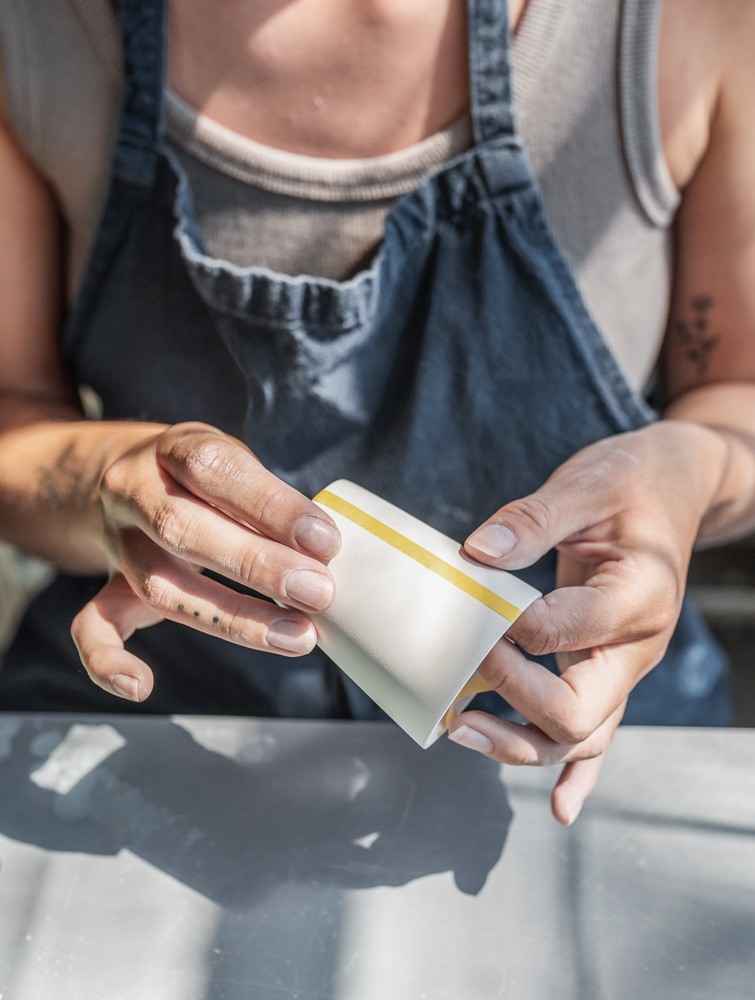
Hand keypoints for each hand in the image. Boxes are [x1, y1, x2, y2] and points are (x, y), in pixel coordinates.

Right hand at [71, 423, 340, 702]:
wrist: (132, 475)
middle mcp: (133, 492)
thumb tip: (323, 553)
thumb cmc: (206, 476)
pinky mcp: (111, 586)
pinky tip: (140, 686)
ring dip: (232, 618)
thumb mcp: (236, 463)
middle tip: (317, 592)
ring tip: (297, 637)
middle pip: (183, 529)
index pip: (214, 469)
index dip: (270, 506)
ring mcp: (118, 543)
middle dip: (257, 565)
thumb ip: (270, 501)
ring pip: (160, 587)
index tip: (323, 540)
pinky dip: (107, 660)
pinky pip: (92, 625)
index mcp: (172, 449)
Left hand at [448, 420, 726, 823]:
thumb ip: (532, 519)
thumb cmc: (635, 482)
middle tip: (457, 680)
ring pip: (582, 734)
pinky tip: (560, 809)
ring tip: (462, 731)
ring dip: (521, 743)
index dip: (506, 630)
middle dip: (511, 701)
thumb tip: (476, 553)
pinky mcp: (612, 669)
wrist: (677, 488)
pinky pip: (600, 734)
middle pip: (579, 708)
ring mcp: (627, 665)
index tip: (466, 613)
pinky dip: (577, 773)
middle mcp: (639, 644)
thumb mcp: (587, 483)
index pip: (564, 629)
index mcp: (640, 594)